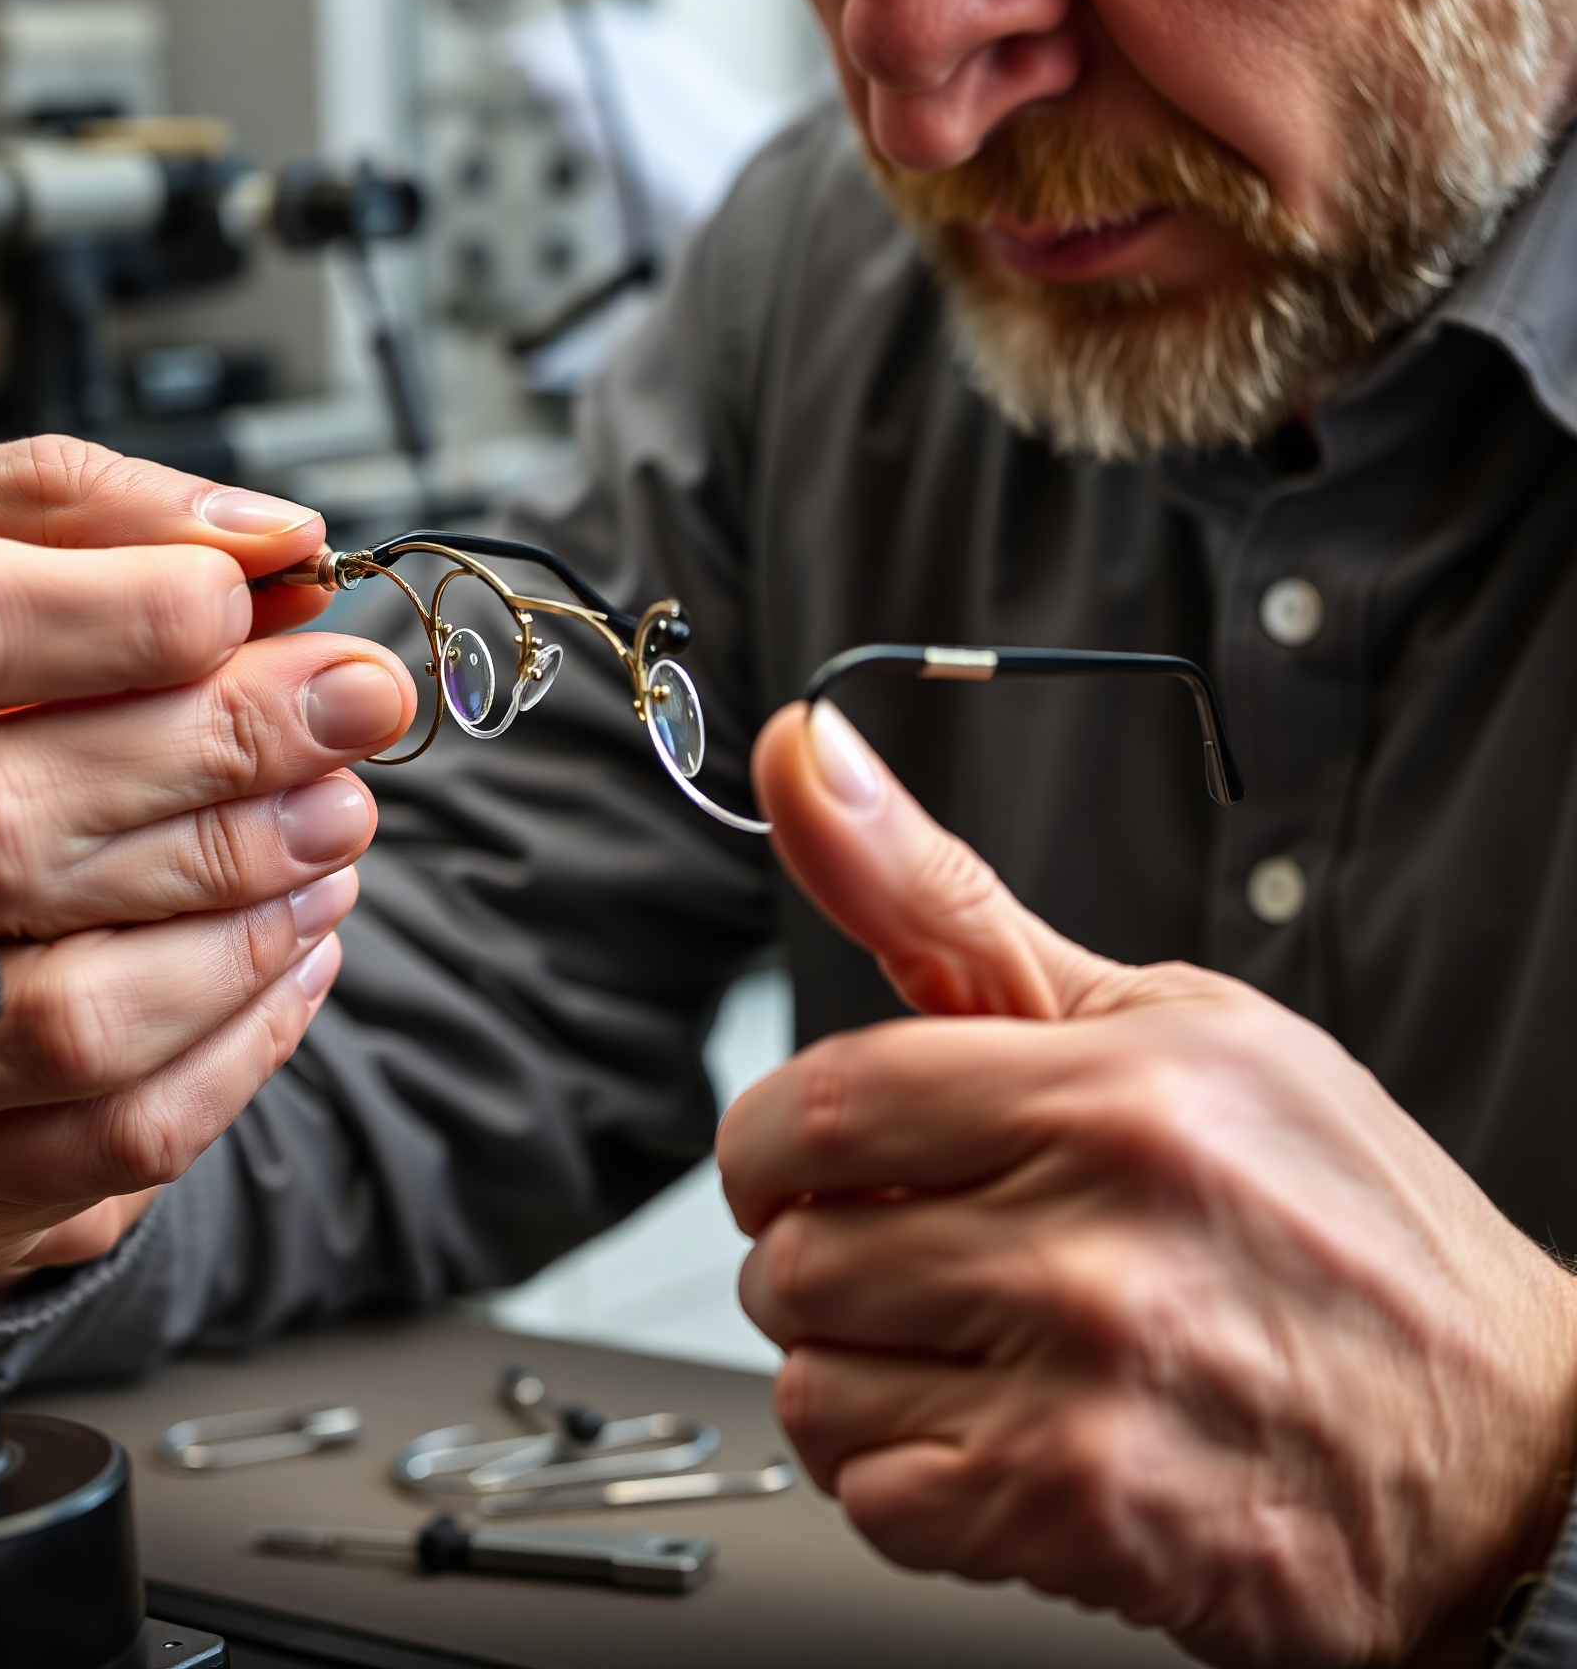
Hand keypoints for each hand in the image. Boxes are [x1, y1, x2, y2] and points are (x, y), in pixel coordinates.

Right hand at [0, 437, 415, 1292]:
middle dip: (225, 759)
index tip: (263, 603)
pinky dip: (237, 1042)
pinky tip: (291, 950)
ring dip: (245, 916)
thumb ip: (95, 513)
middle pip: (6, 819)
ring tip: (334, 832)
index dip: (135, 615)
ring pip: (67, 1009)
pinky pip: (101, 1130)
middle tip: (352, 714)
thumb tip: (271, 542)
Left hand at [722, 700, 1576, 1667]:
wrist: (1507, 1444)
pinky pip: (870, 1497)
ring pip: (814, 1383)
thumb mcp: (1161, 1019)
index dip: (769, 1143)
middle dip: (813, 1254)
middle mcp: (1099, 1237)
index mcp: (1111, 1090)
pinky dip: (902, 1474)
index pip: (815, 1105)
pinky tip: (997, 1430)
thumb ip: (944, 903)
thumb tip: (799, 752)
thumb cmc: (1325, 1213)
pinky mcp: (1088, 1520)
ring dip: (856, 1369)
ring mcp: (1092, 1389)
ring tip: (967, 1345)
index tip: (795, 1162)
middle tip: (904, 1253)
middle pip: (797, 1251)